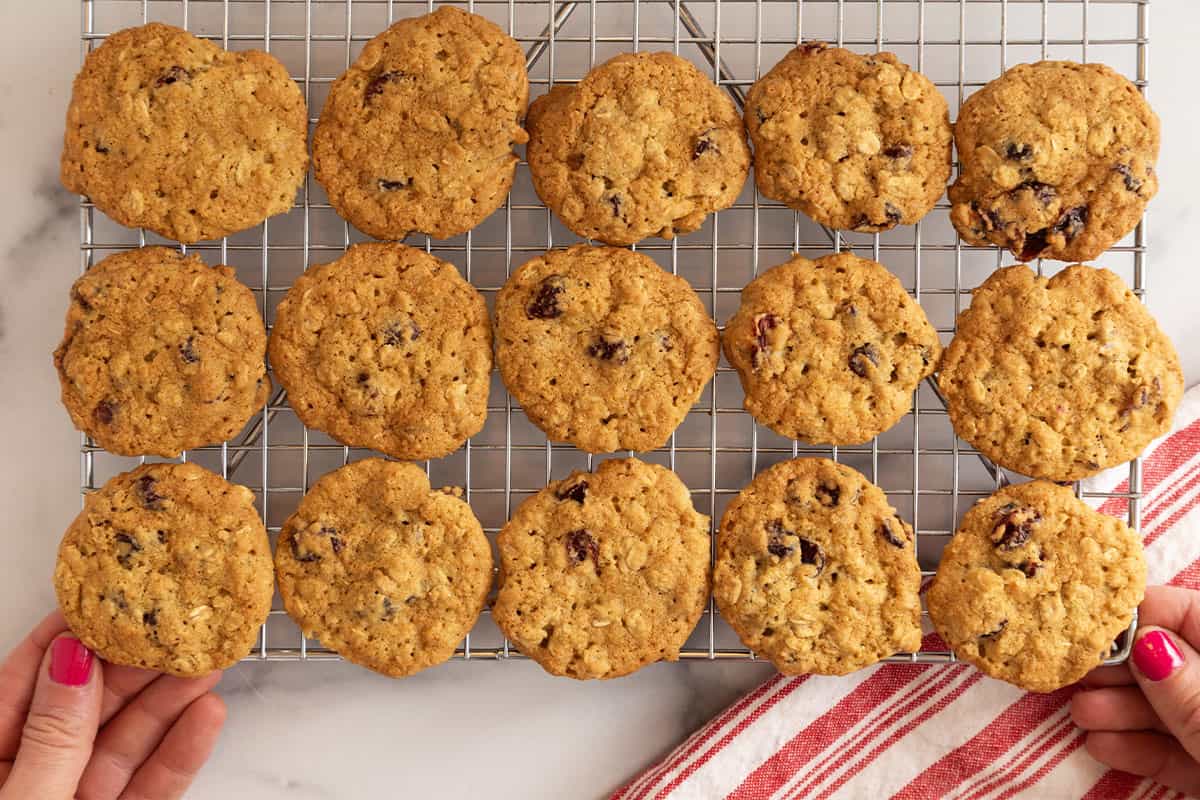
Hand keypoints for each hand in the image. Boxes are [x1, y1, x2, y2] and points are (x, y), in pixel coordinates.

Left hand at [0, 612, 225, 799]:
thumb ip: (53, 737)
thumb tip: (72, 662)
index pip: (27, 683)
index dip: (66, 637)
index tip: (107, 601)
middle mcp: (36, 775)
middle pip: (91, 706)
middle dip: (137, 667)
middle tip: (176, 631)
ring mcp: (80, 797)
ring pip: (130, 740)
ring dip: (171, 702)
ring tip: (205, 666)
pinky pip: (154, 782)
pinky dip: (182, 751)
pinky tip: (205, 717)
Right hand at [1073, 585, 1199, 795]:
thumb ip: (1187, 691)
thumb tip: (1143, 640)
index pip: (1188, 613)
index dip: (1136, 614)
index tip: (1085, 625)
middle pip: (1171, 660)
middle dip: (1119, 668)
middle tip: (1074, 673)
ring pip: (1169, 707)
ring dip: (1119, 710)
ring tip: (1081, 714)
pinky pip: (1176, 750)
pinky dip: (1139, 748)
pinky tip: (1103, 746)